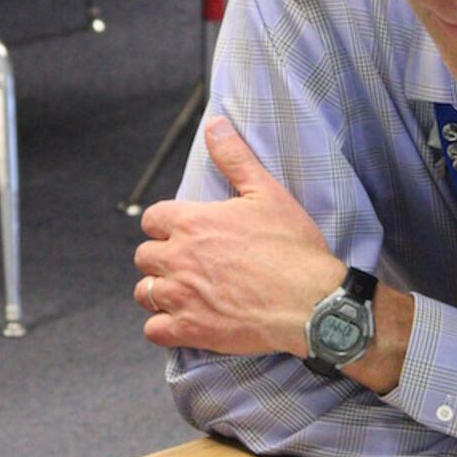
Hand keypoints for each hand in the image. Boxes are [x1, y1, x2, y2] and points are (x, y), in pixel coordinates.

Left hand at [133, 116, 345, 356]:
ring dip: (159, 290)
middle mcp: (178, 258)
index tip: (181, 232)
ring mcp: (181, 296)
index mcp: (191, 222)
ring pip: (145, 292)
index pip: (151, 219)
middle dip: (161, 257)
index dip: (165, 225)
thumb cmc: (292, 248)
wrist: (311, 301)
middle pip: (144, 256)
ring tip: (182, 291)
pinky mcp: (190, 330)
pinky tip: (182, 321)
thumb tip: (214, 125)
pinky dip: (163, 326)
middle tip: (186, 263)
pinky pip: (154, 330)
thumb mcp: (267, 192)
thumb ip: (234, 158)